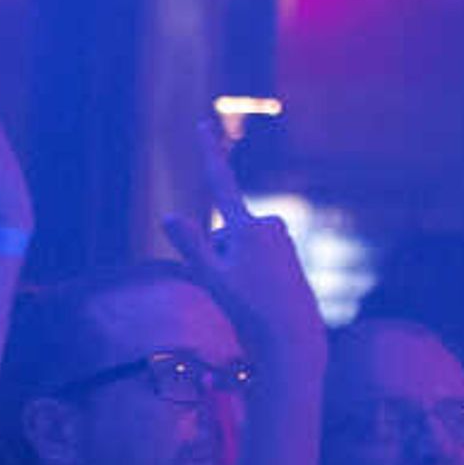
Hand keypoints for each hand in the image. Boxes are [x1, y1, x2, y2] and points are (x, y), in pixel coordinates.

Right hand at [161, 127, 324, 371]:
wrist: (294, 338)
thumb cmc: (250, 312)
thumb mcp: (211, 280)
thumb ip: (191, 245)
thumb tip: (169, 216)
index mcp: (247, 226)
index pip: (220, 182)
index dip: (208, 153)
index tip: (202, 126)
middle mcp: (268, 225)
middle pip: (223, 232)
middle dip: (217, 254)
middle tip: (231, 290)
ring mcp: (281, 239)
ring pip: (238, 246)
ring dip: (233, 266)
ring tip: (248, 297)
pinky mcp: (288, 253)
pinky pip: (255, 257)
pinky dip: (250, 274)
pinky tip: (262, 297)